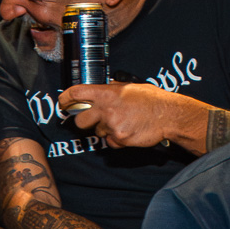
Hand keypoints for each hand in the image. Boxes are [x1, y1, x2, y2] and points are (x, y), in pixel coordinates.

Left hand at [57, 81, 175, 148]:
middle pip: (80, 121)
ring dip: (105, 129)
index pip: (77, 94)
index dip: (66, 99)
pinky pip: (110, 142)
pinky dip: (116, 138)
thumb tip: (101, 89)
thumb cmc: (150, 98)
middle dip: (84, 121)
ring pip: (98, 132)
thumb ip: (112, 89)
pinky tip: (128, 129)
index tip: (62, 103)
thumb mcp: (129, 86)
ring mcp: (112, 126)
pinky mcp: (119, 139)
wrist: (167, 114)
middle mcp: (106, 109)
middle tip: (93, 118)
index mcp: (107, 93)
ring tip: (122, 121)